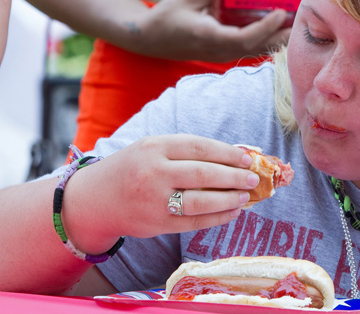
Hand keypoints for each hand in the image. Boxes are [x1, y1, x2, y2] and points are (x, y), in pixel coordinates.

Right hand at [63, 135, 259, 253]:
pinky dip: (217, 218)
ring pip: (201, 201)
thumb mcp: (153, 149)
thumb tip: (233, 157)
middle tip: (253, 179)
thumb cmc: (133, 169)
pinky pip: (194, 222)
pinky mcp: (156, 224)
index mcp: (154, 147)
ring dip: (229, 199)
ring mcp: (154, 200)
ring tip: (245, 196)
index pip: (200, 147)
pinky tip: (232, 212)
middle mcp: (153, 172)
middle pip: (203, 174)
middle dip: (233, 177)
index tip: (247, 159)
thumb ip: (186, 151)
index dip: (227, 154)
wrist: (93, 200)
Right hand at [124, 0, 290, 61]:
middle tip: (303, 18)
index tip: (281, 12)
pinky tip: (281, 28)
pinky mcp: (224, 53)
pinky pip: (251, 48)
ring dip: (278, 38)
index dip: (266, 27)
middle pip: (259, 47)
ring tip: (298, 23)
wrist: (150, 39)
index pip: (245, 37)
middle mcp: (220, 50)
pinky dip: (267, 39)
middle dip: (282, 34)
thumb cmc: (167, 14)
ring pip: (258, 50)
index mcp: (210, 36)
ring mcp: (222, 54)